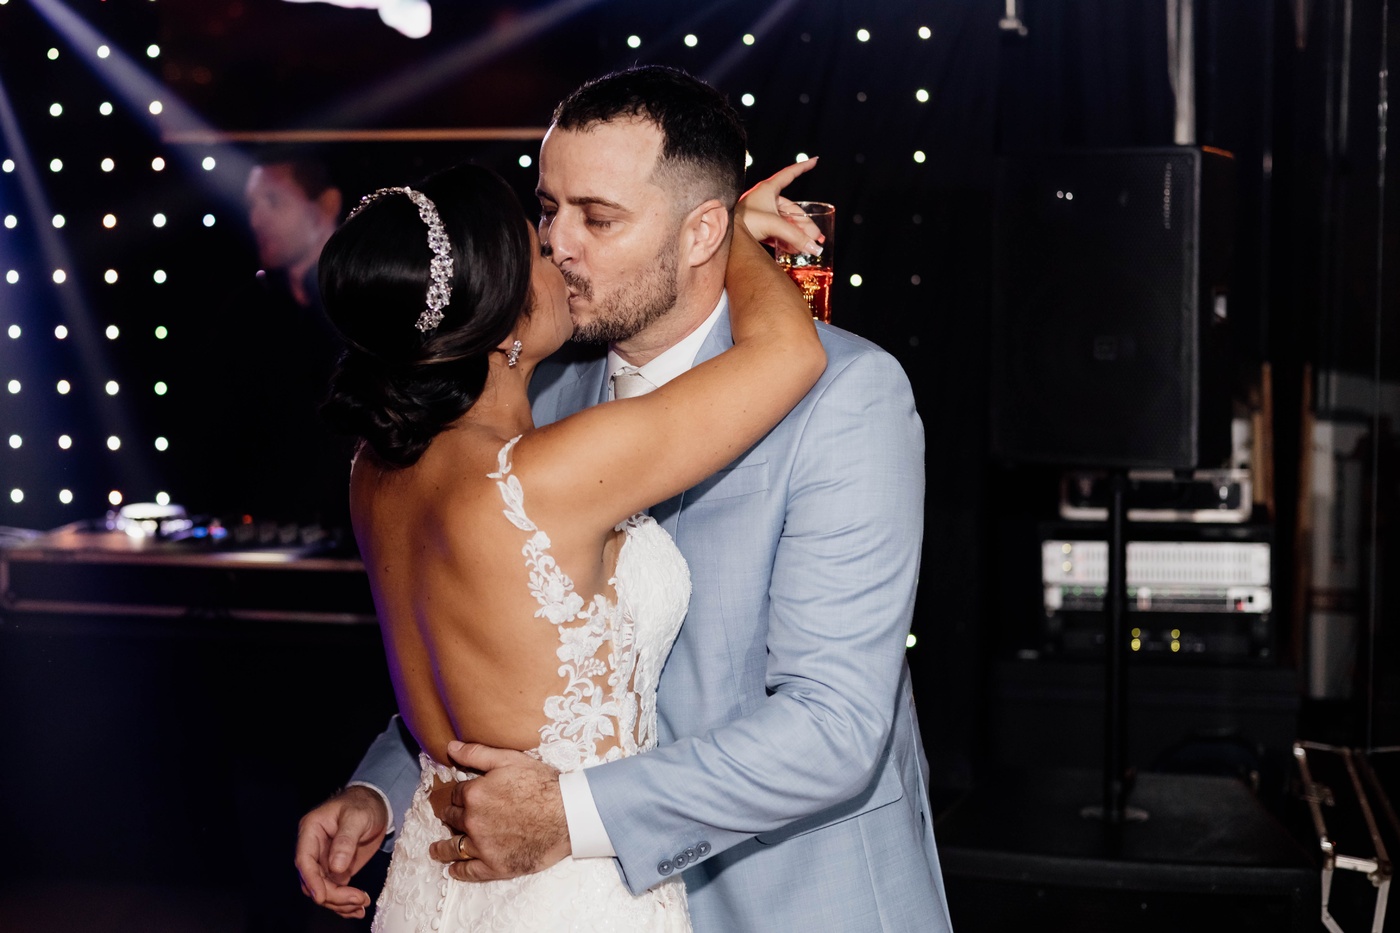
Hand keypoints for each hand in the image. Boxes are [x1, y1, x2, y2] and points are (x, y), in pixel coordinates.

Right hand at [294, 785, 387, 919]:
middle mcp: (314, 848)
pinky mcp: (336, 870)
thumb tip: (335, 867)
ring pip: (323, 889)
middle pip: (313, 880)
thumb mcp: (357, 817)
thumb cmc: (363, 804)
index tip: (322, 897)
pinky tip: (357, 908)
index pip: (304, 860)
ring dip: (339, 902)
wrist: (375, 805)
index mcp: (311, 830)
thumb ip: (346, 840)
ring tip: (361, 903)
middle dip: (332, 894)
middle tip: (356, 899)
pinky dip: (344, 902)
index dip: (311, 880)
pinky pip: (334, 890)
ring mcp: (324, 861)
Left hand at [428, 741, 570, 881]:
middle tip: (450, 819)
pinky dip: (458, 871)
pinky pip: (469, 871)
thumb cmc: (542, 784)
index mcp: (474, 794)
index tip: (462, 797)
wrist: (567, 815)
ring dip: (442, 848)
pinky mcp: (495, 866)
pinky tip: (453, 869)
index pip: (457, 795)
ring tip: (436, 850)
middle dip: (451, 818)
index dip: (461, 795)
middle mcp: (473, 821)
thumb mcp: (510, 759)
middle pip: (453, 819)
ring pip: (454, 847)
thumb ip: (477, 754)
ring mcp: (482, 846)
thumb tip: (450, 747)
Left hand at [736, 157, 823, 254]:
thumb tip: (815, 248)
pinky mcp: (758, 229)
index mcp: (768, 189)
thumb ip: (796, 236)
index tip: (815, 161)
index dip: (803, 167)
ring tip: (807, 247)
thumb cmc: (743, 223)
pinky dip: (786, 241)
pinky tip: (794, 250)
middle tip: (817, 238)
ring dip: (797, 235)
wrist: (722, 237)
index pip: (789, 174)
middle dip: (806, 224)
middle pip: (793, 209)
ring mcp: (762, 215)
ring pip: (786, 223)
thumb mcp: (773, 225)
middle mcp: (766, 200)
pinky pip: (777, 233)